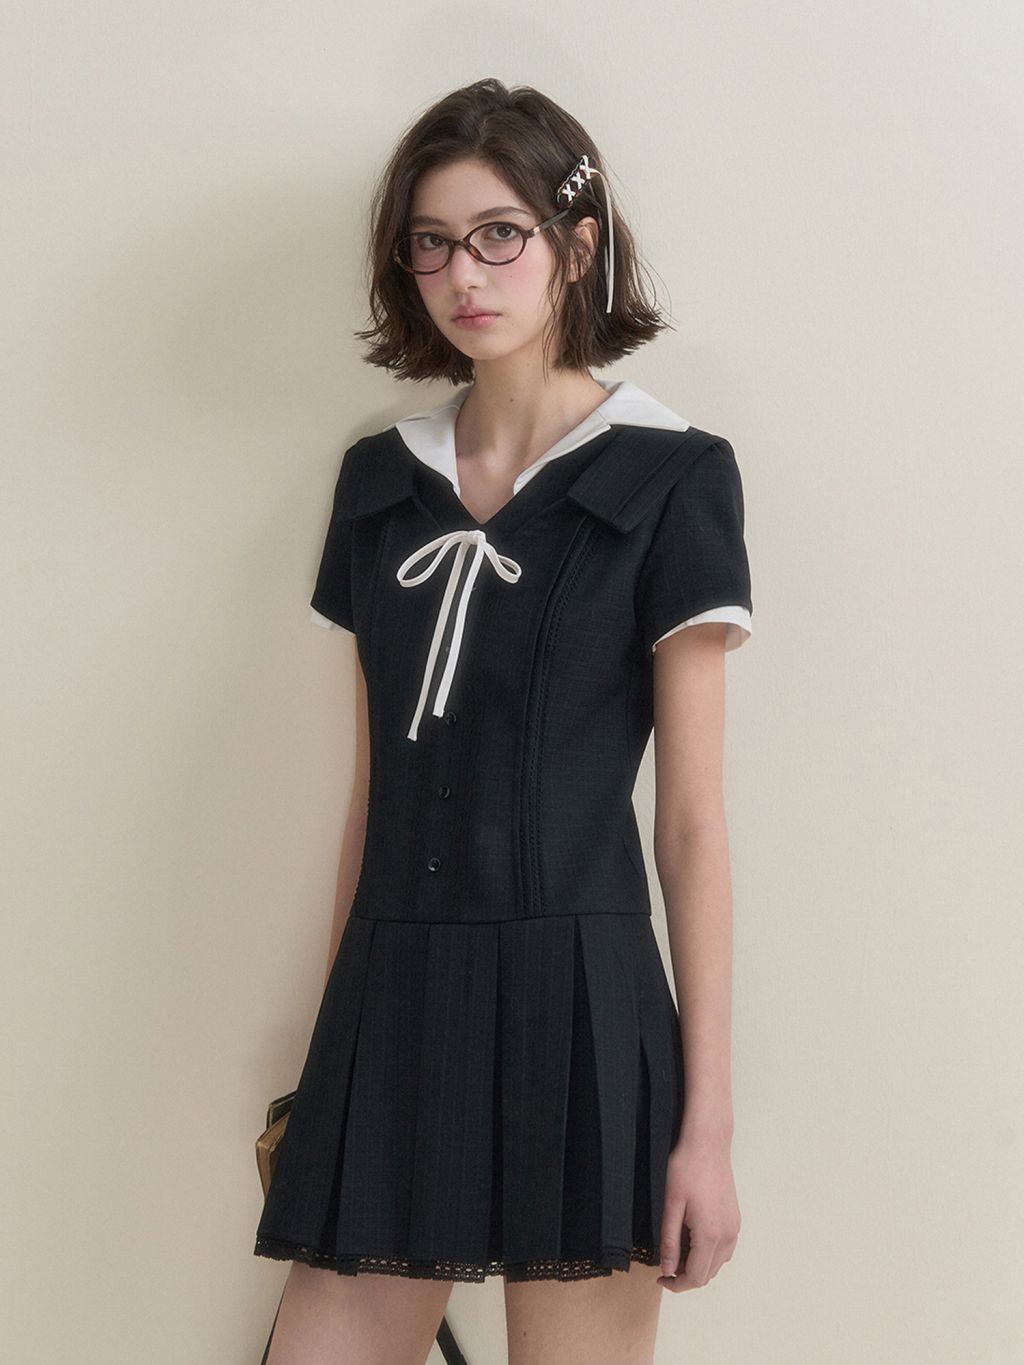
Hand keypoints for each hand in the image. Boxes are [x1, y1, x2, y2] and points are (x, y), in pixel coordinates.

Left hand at [657, 1129, 740, 1291]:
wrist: (708, 1143)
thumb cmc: (686, 1168)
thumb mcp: (671, 1205)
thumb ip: (669, 1241)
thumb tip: (668, 1271)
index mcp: (710, 1235)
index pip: (696, 1277)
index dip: (677, 1284)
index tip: (660, 1278)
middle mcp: (727, 1235)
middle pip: (708, 1274)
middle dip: (686, 1276)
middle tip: (665, 1263)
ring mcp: (734, 1227)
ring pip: (718, 1263)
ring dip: (698, 1266)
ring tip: (677, 1251)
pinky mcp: (735, 1219)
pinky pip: (725, 1249)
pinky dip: (709, 1254)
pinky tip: (693, 1240)